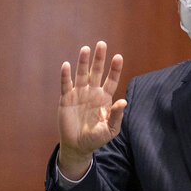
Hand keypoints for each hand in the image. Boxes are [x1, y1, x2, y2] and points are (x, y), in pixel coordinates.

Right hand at [57, 43, 127, 178]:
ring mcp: (79, 94)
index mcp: (105, 98)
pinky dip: (66, 76)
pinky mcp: (66, 99)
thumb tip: (124, 101)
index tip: (118, 57)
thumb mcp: (110, 129)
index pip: (111, 80)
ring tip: (85, 49)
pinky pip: (66, 85)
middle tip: (102, 44)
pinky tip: (67, 65)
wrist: (78, 146)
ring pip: (82, 74)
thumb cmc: (96, 138)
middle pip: (97, 72)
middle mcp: (92, 92)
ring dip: (83, 62)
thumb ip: (116, 115)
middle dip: (99, 59)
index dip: (115, 69)